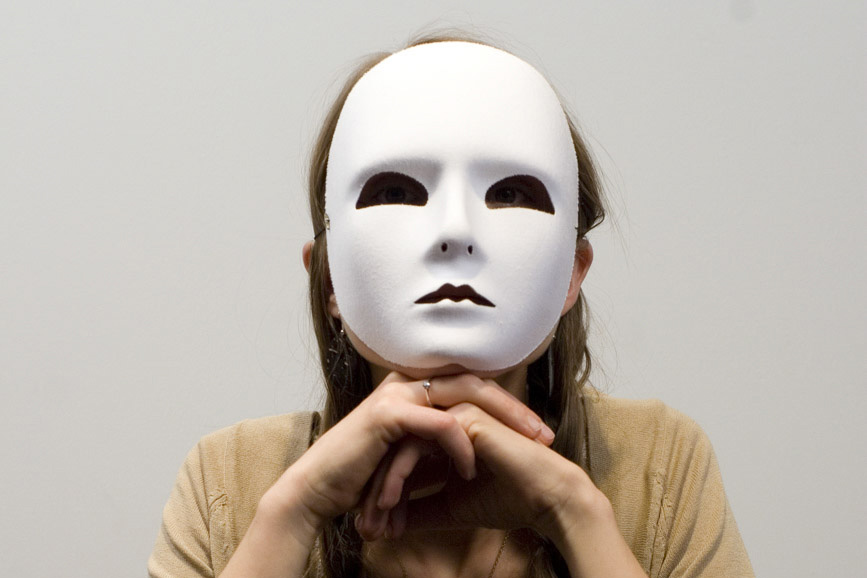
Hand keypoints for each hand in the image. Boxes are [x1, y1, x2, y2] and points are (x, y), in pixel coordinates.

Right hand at [261, 372, 552, 540]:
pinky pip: (438, 424)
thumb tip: (473, 452)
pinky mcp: (388, 415)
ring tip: (525, 445)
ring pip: (463, 395)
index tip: (536, 431)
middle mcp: (407, 383)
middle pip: (475, 382)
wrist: (318, 490)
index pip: (471, 385)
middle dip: (514, 408)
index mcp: (415, 389)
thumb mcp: (409, 453)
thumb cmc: (362, 475)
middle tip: (544, 434)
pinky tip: (473, 466)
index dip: (507, 404)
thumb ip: (436, 443)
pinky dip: (460, 444)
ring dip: (499, 420)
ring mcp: (397, 395)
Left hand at [360, 399, 603, 544]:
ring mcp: (453, 412)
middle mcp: (447, 418)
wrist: (546, 499)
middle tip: (365, 528)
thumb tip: (393, 523)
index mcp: (445, 435)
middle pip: (395, 449)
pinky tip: (394, 504)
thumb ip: (422, 509)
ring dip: (384, 485)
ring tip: (374, 522)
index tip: (373, 528)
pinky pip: (416, 444)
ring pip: (401, 445)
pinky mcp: (461, 418)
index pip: (403, 458)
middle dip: (377, 491)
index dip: (386, 494)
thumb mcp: (453, 508)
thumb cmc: (509, 499)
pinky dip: (400, 475)